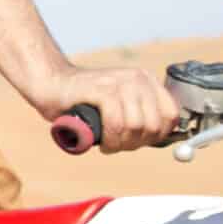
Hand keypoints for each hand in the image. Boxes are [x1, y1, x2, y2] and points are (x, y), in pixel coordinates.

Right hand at [33, 65, 182, 153]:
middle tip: (117, 145)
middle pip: (153, 125)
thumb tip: (165, 139)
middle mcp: (137, 78)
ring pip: (136, 126)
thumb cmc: (84, 102)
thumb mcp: (120, 106)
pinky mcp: (102, 89)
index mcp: (146, 81)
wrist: (51, 84)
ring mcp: (120, 82)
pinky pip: (116, 123)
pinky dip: (109, 138)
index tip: (137, 142)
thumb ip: (141, 116)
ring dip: (120, 143)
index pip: (171, 116)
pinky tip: (101, 140)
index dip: (156, 136)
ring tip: (108, 143)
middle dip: (135, 143)